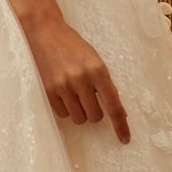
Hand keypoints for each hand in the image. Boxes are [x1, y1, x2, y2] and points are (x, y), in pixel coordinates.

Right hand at [20, 12, 130, 143]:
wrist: (46, 33)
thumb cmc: (74, 47)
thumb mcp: (95, 61)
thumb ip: (104, 84)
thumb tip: (117, 111)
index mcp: (98, 70)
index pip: (113, 105)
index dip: (120, 125)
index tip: (125, 139)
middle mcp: (81, 79)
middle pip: (95, 116)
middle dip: (95, 112)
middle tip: (90, 97)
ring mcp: (63, 86)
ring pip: (79, 118)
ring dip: (81, 112)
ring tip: (76, 94)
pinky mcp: (49, 91)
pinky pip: (63, 115)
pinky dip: (67, 109)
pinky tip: (64, 94)